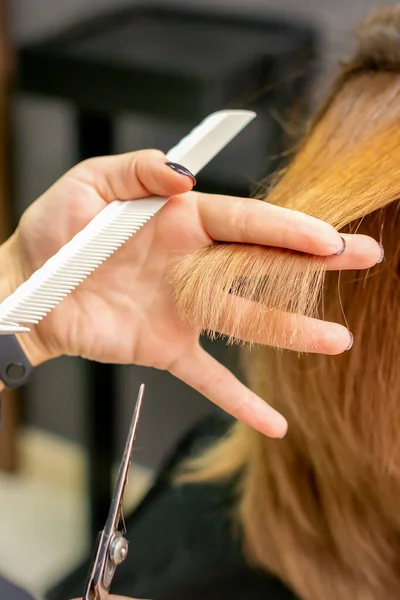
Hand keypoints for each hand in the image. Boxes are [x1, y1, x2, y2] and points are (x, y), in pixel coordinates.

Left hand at [0, 150, 381, 437]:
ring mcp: (184, 309)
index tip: (330, 237)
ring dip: (293, 331)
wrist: (25, 290)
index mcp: (182, 222)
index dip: (289, 228)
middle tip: (365, 257)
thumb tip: (186, 176)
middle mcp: (193, 264)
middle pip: (265, 262)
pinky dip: (240, 401)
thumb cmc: (53, 233)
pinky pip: (208, 376)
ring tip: (338, 340)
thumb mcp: (89, 185)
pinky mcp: (166, 347)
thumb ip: (138, 171)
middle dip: (317, 261)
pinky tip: (274, 424)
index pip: (247, 222)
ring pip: (249, 320)